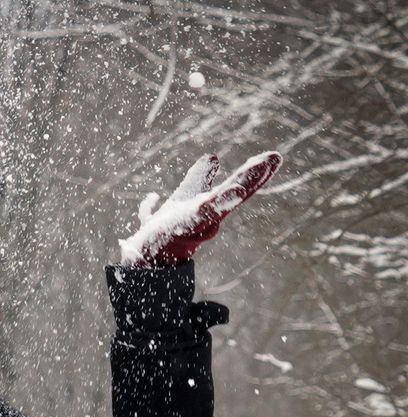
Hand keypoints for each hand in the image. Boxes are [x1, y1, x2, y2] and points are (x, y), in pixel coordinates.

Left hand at [119, 151, 281, 266]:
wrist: (149, 251)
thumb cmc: (169, 226)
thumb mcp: (186, 194)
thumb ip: (200, 177)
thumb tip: (213, 157)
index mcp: (213, 206)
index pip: (239, 185)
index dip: (256, 172)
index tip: (275, 157)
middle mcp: (210, 216)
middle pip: (236, 194)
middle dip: (254, 176)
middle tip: (274, 158)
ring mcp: (197, 224)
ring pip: (217, 206)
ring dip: (233, 192)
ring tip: (248, 177)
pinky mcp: (180, 228)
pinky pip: (194, 218)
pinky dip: (206, 209)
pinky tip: (212, 201)